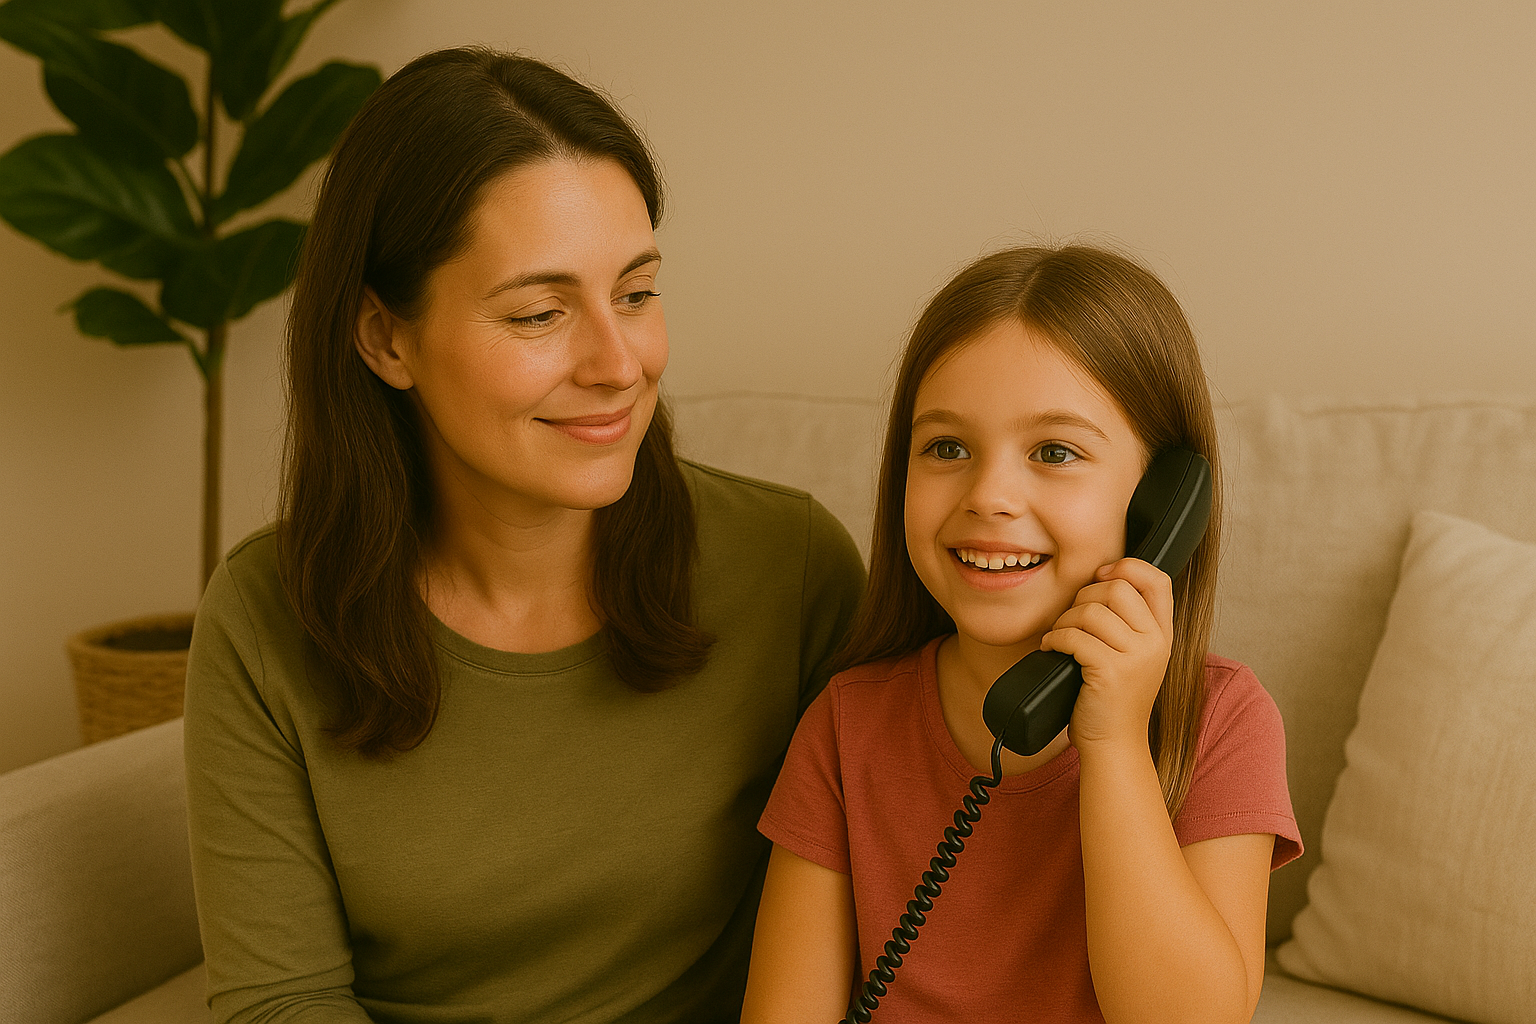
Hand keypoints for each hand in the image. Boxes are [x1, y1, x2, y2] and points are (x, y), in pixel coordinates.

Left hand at [1039, 557, 1173, 751]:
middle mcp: (1155, 642)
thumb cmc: (1115, 699)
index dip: (1127, 567)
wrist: (1115, 744)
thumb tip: (1101, 579)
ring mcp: (1136, 657)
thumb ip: (1129, 622)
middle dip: (1083, 597)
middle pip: (1116, 589)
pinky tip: (1052, 649)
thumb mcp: (1136, 656)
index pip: (1157, 580)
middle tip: (1071, 619)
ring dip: (1064, 620)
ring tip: (1060, 637)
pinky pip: (1074, 636)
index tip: (1101, 576)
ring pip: (1091, 611)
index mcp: (1163, 634)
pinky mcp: (1111, 672)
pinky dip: (1055, 639)